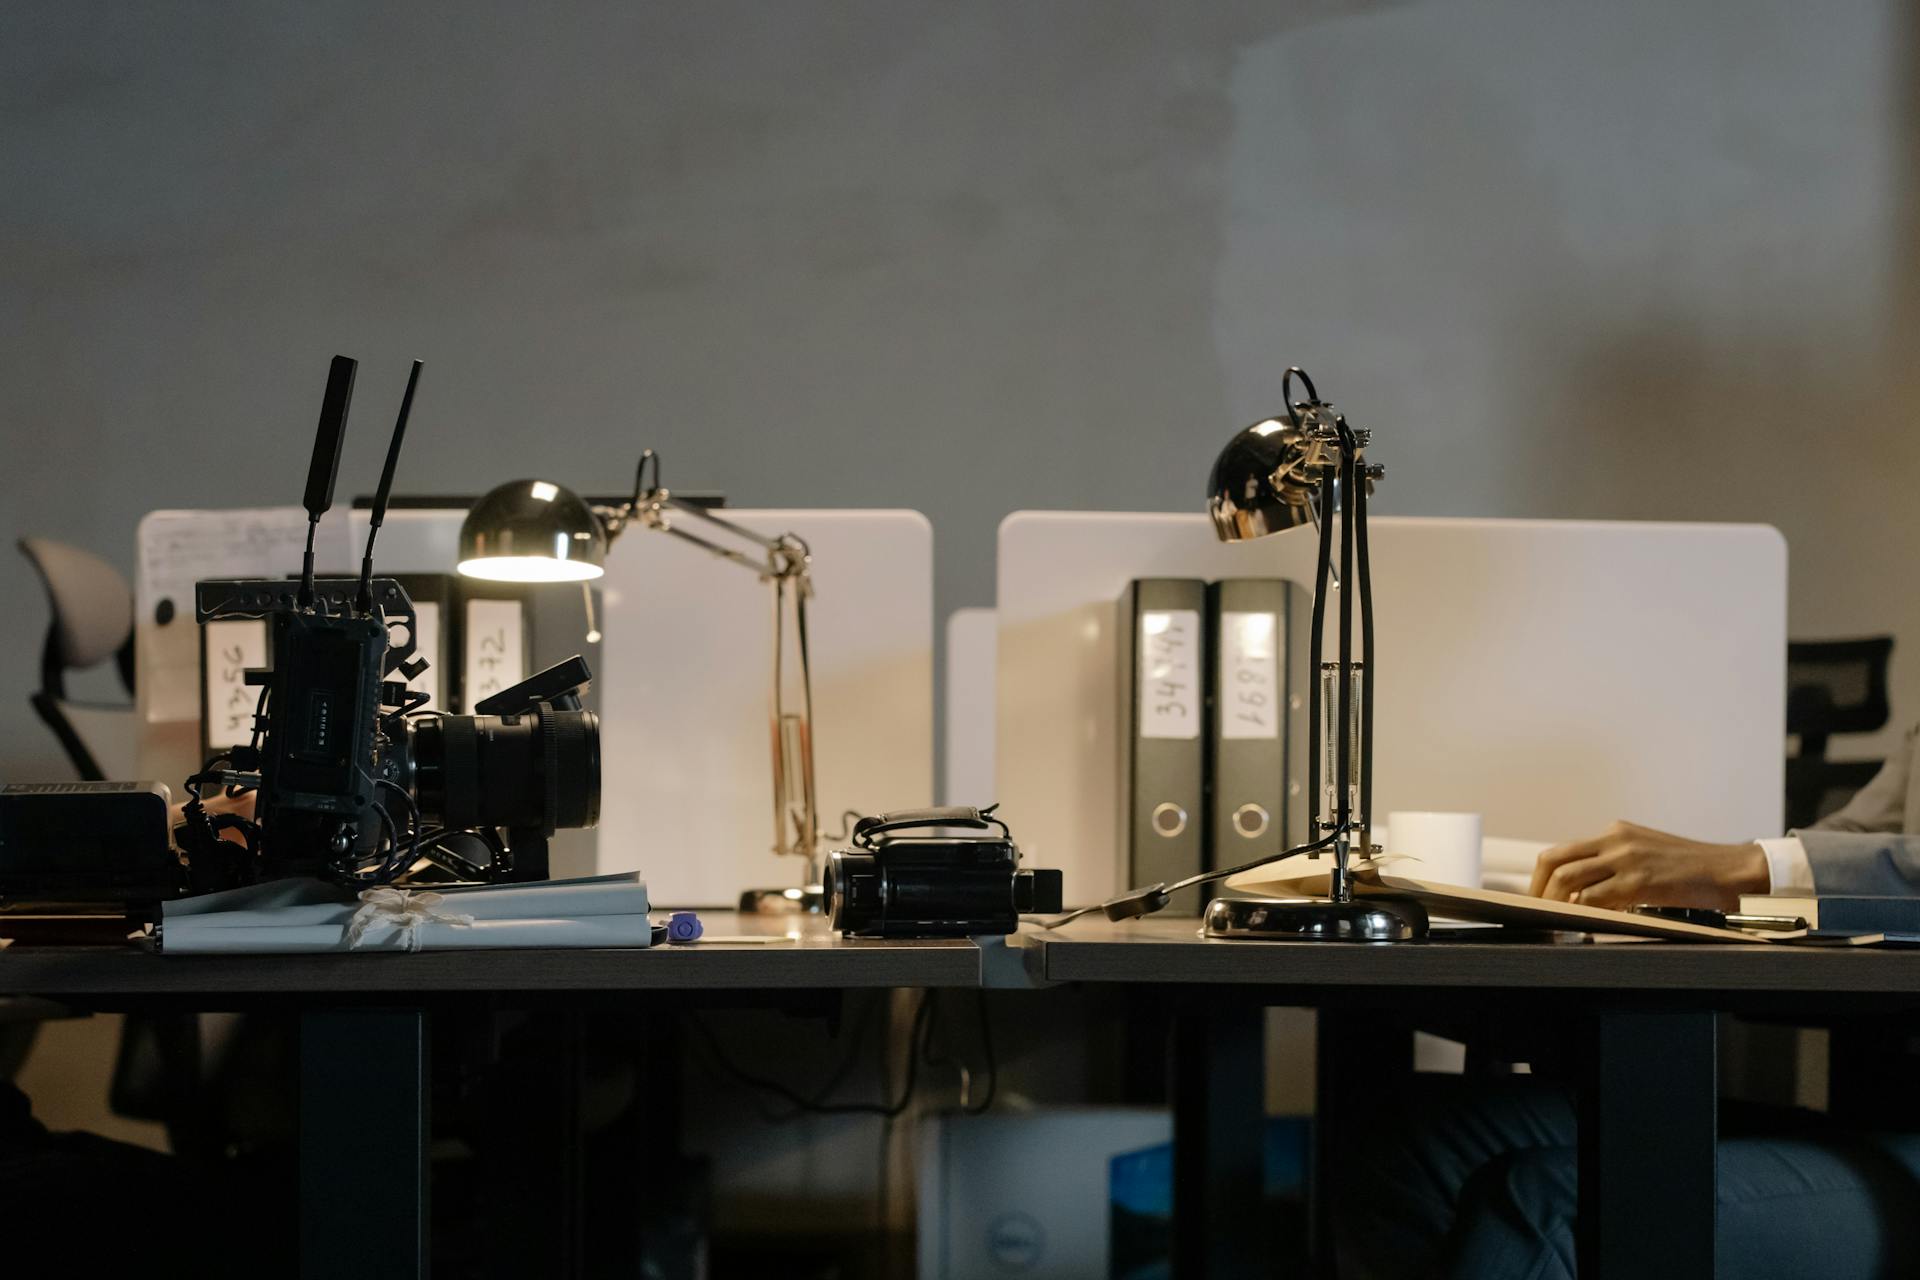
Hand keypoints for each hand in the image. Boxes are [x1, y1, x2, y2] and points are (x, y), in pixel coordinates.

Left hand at [1529, 820, 1767, 911]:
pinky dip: (1582, 912)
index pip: (1561, 851)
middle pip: (1555, 861)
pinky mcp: (1639, 882)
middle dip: (1538, 890)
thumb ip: (1613, 863)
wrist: (1728, 869)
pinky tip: (1581, 924)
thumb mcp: (1644, 852)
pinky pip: (1596, 897)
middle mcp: (1615, 840)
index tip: (1536, 897)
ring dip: (1556, 903)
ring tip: (1555, 921)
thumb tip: (1581, 890)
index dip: (1541, 877)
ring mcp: (1626, 860)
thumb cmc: (1688, 867)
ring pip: (1570, 879)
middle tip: (1536, 912)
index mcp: (1614, 831)